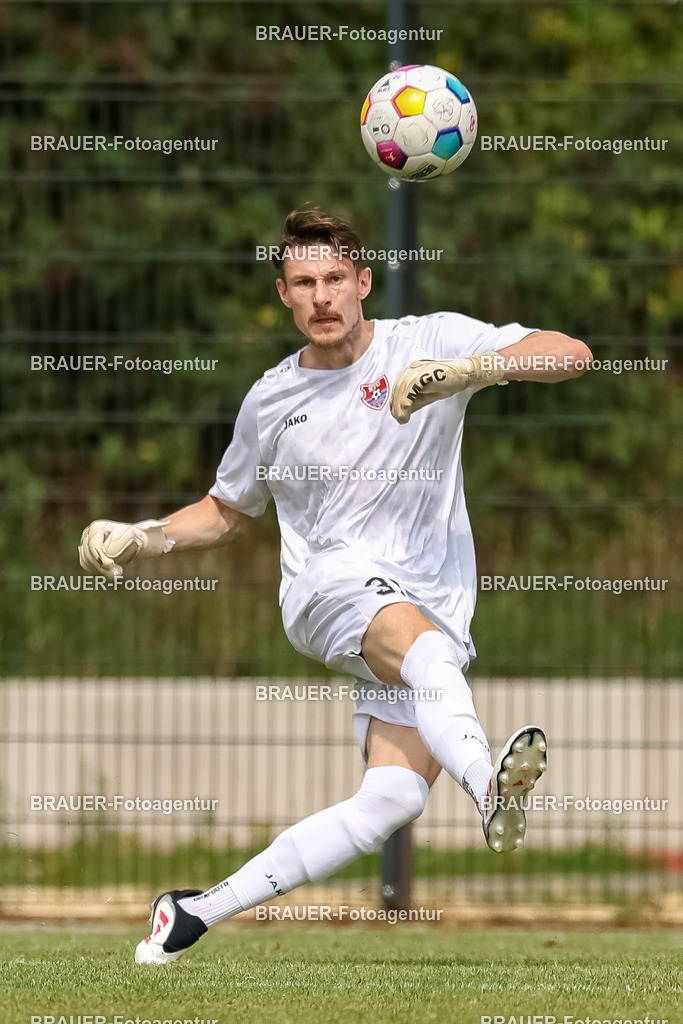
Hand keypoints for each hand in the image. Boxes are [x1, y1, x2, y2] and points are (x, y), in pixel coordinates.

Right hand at [78, 519, 172, 579]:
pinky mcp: (86, 554)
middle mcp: (87, 535)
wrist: (132, 541)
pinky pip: (87, 566)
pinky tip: (109, 572)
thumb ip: (116, 543)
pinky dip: (97, 570)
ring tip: (118, 572)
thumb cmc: (131, 536)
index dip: (101, 557)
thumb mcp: (128, 535)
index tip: (111, 564)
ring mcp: (85, 544)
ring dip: (102, 570)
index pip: (93, 546)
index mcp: (96, 528)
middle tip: (119, 573)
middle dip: (103, 566)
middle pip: (89, 555)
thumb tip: (106, 553)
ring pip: (87, 562)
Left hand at [390, 352, 506, 423]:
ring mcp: (420, 368)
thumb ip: (416, 400)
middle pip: (399, 387)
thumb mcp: (429, 394)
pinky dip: (407, 401)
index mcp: (412, 371)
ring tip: (402, 418)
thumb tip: (405, 412)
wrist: (465, 374)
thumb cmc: (449, 382)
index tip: (396, 413)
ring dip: (400, 406)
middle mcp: (414, 367)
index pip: (399, 386)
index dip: (395, 401)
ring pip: (403, 388)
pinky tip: (406, 410)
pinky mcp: (426, 372)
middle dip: (397, 405)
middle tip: (399, 418)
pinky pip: (411, 387)